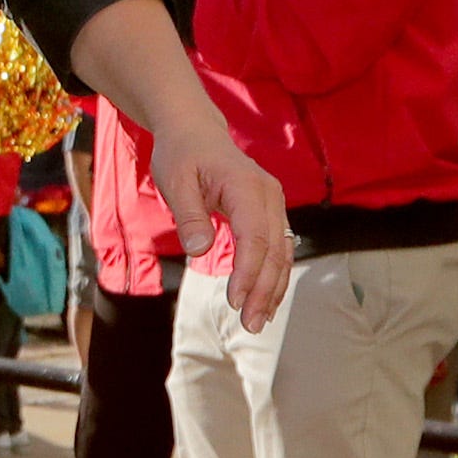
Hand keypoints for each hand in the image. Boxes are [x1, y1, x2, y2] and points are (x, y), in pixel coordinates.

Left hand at [155, 124, 292, 328]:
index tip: (235, 301)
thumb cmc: (181, 156)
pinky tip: (265, 301)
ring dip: (273, 289)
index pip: (254, 237)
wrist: (195, 133)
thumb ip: (189, 216)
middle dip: (264, 290)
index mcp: (247, 186)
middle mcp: (269, 195)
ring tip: (258, 322)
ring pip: (282, 253)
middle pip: (274, 250)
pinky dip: (273, 276)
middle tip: (250, 325)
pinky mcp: (269, 214)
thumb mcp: (175, 181)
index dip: (248, 272)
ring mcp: (274, 204)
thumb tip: (200, 251)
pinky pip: (278, 248)